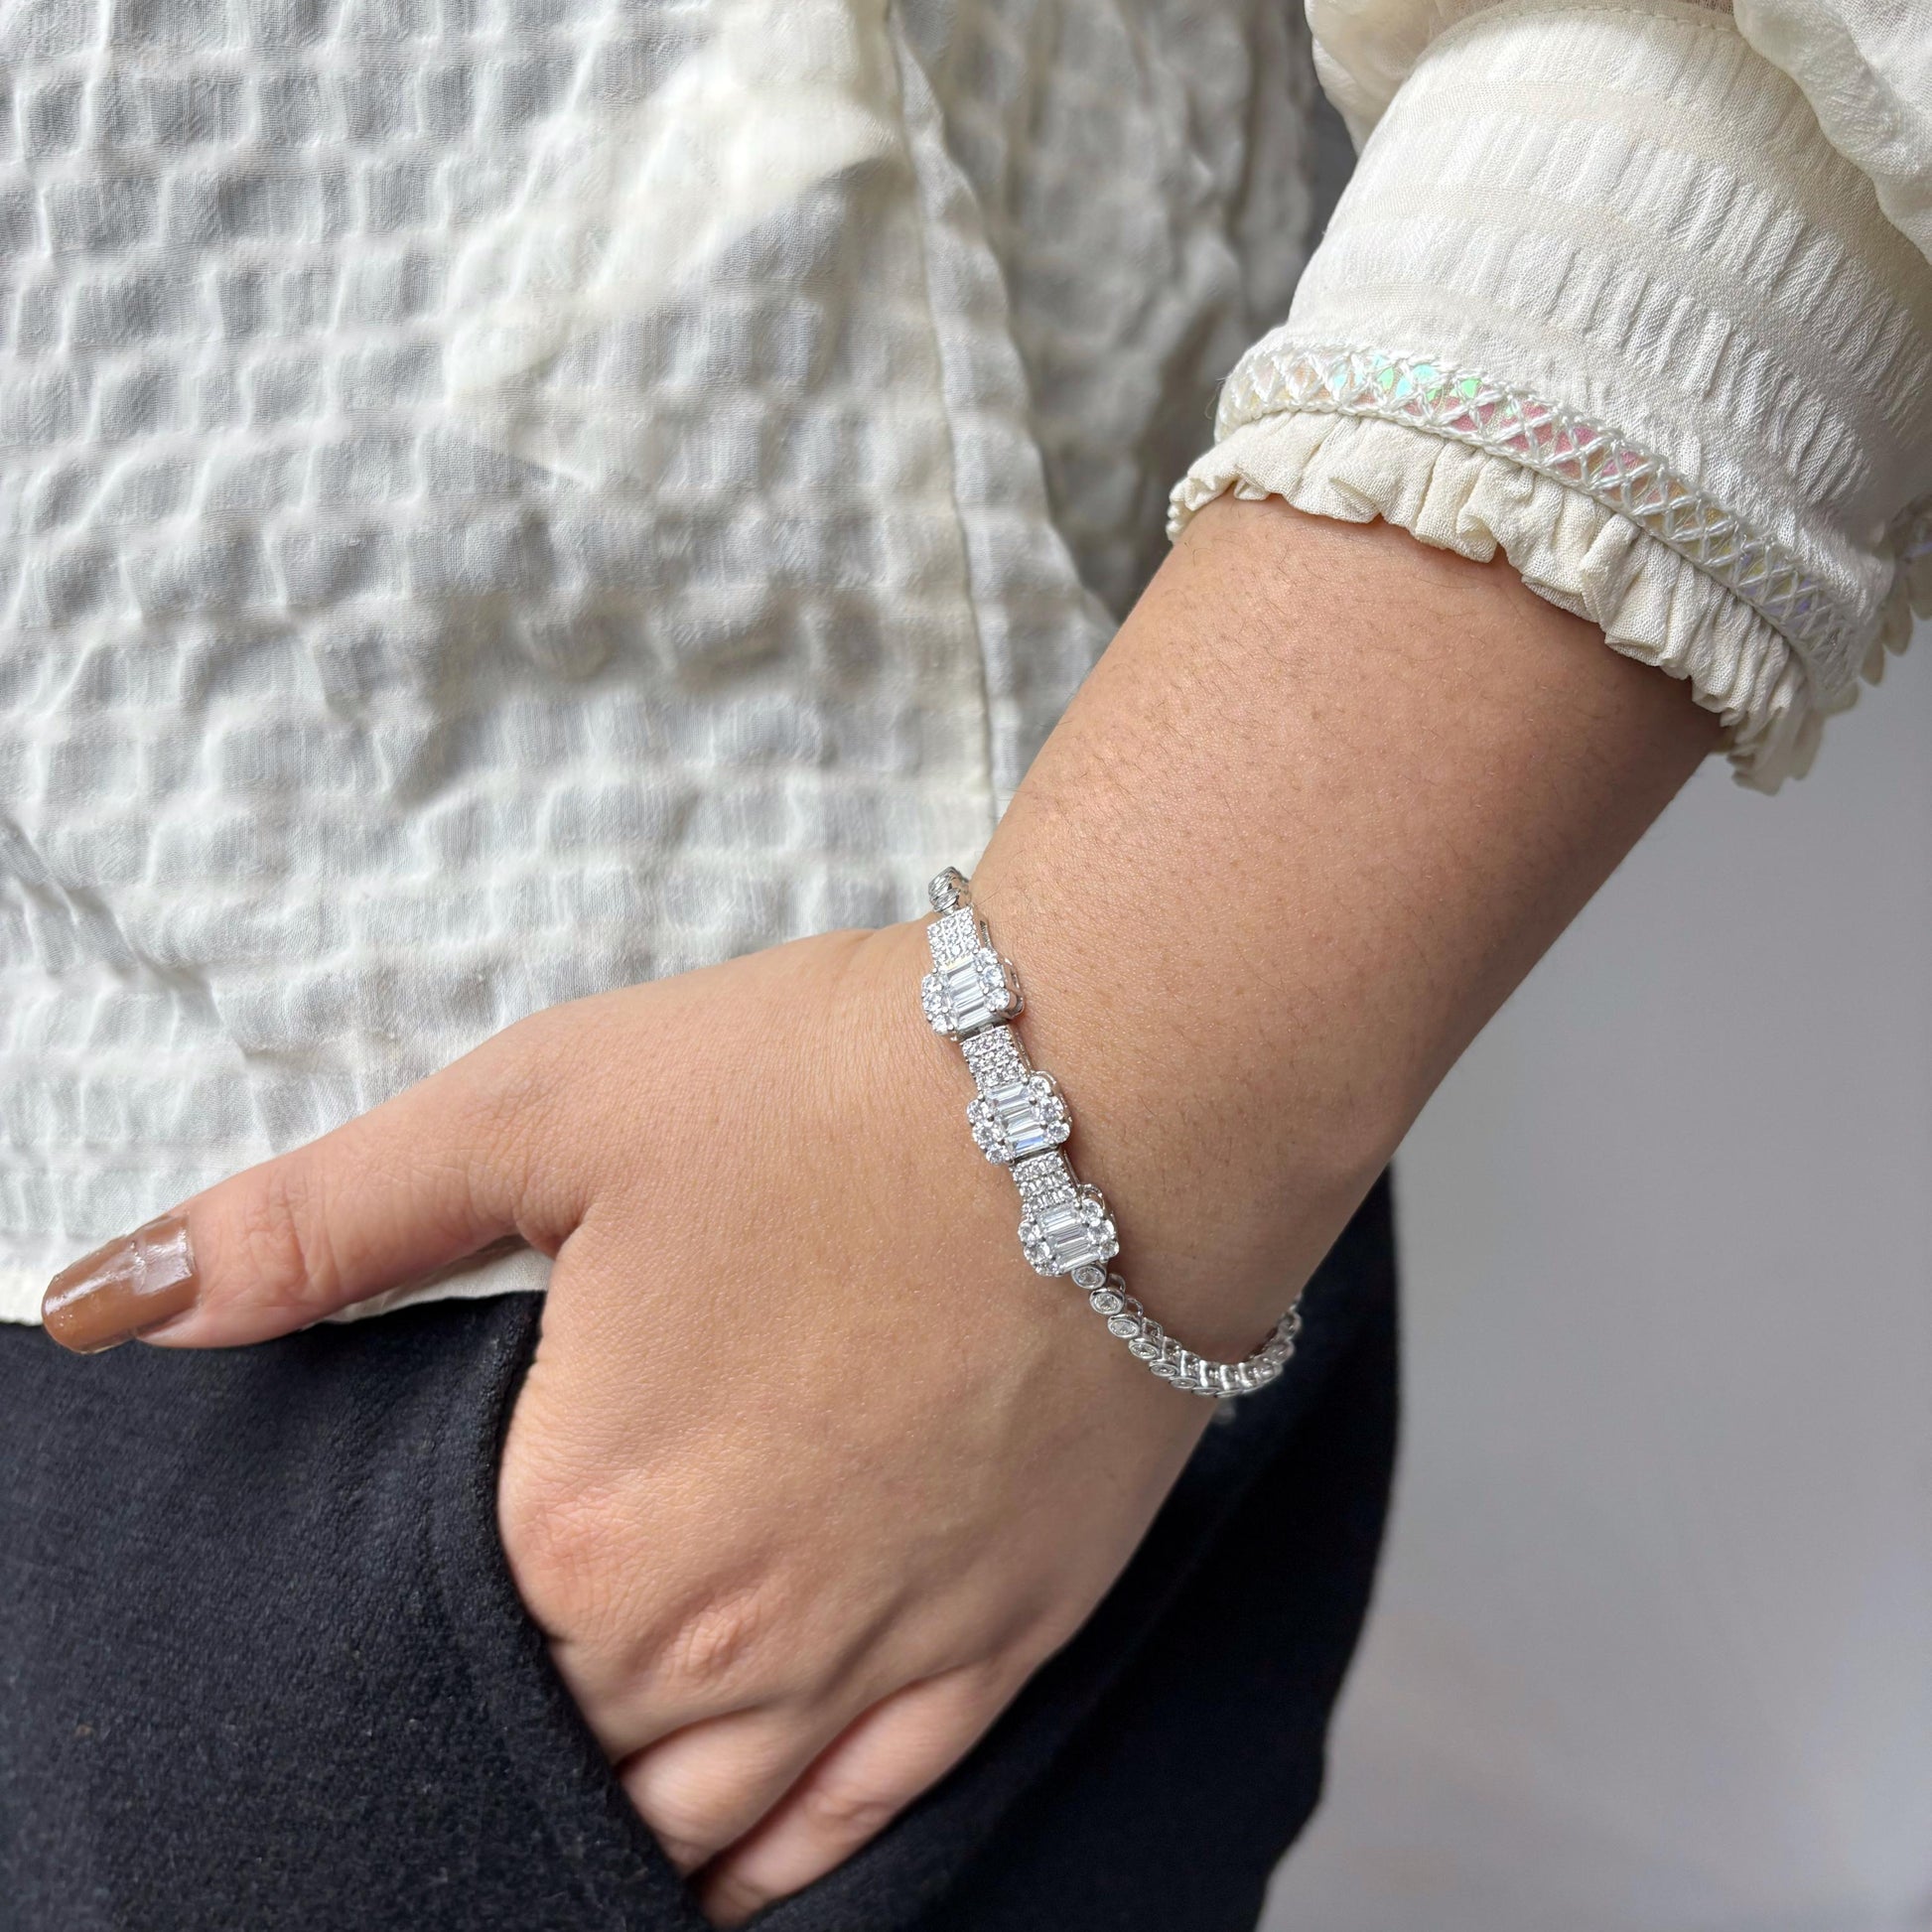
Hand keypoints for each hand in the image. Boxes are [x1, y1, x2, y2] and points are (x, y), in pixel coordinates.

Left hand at [48, 924, 1211, 1922]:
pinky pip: (860, 1816)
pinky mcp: (999, 1642)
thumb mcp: (545, 1111)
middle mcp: (721, 1641)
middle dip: (511, 1723)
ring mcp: (872, 1659)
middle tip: (496, 1669)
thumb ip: (317, 1222)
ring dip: (622, 1822)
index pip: (434, 1654)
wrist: (1111, 1097)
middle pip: (561, 1753)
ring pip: (699, 1820)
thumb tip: (105, 1300)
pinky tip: (732, 1867)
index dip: (406, 1622)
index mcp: (583, 1526)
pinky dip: (777, 1859)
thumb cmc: (830, 1088)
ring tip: (573, 1802)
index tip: (423, 1574)